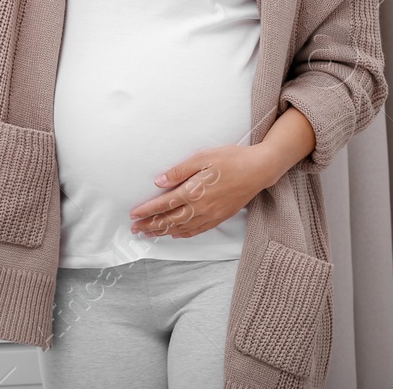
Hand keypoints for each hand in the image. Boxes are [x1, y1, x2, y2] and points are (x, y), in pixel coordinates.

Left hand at [127, 144, 275, 239]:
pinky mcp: (220, 217)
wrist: (259, 170)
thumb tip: (159, 181)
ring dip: (163, 232)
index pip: (164, 204)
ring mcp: (211, 215)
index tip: (134, 214)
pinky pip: (198, 230)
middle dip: (150, 225)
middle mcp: (201, 207)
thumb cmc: (232, 159)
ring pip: (182, 228)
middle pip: (170, 220)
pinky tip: (176, 234)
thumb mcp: (203, 157)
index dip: (147, 210)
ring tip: (149, 234)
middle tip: (135, 229)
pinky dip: (183, 234)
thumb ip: (180, 170)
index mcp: (194, 191)